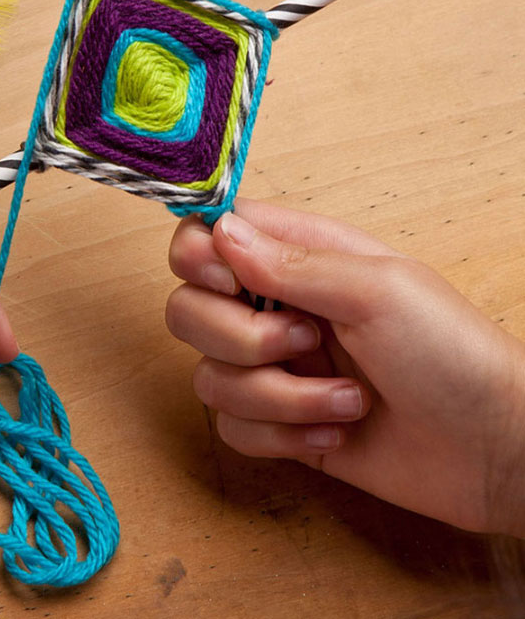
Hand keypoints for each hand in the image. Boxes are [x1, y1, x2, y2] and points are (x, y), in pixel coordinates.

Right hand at [166, 199, 524, 537]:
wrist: (493, 450)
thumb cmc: (453, 353)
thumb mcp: (378, 290)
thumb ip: (291, 261)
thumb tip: (220, 231)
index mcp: (298, 257)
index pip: (208, 235)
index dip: (200, 257)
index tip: (232, 283)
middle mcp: (275, 307)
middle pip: (188, 309)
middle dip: (240, 337)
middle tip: (306, 340)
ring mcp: (274, 367)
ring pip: (208, 376)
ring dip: (278, 396)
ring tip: (345, 398)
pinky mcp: (279, 424)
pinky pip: (232, 427)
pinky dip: (282, 434)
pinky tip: (337, 429)